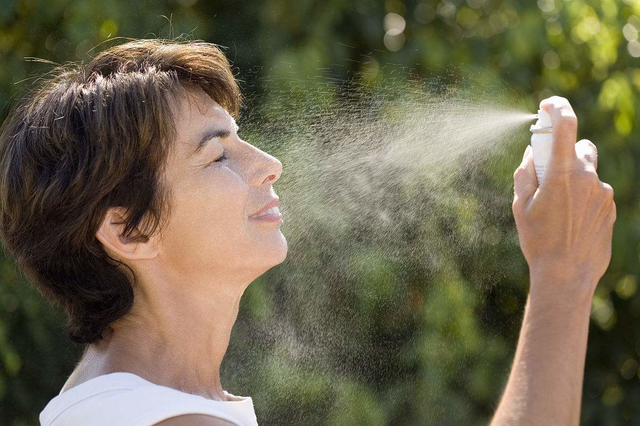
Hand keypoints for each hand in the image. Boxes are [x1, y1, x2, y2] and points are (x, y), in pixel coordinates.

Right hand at [512, 97, 615, 297]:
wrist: (567, 274)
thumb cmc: (539, 240)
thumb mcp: (521, 205)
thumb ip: (525, 173)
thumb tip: (531, 154)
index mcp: (562, 173)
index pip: (565, 125)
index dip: (556, 108)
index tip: (547, 106)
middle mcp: (587, 176)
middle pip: (578, 147)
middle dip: (562, 153)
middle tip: (546, 173)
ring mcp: (603, 192)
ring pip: (587, 170)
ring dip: (573, 177)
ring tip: (558, 205)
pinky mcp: (610, 207)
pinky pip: (595, 190)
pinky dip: (582, 196)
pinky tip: (570, 220)